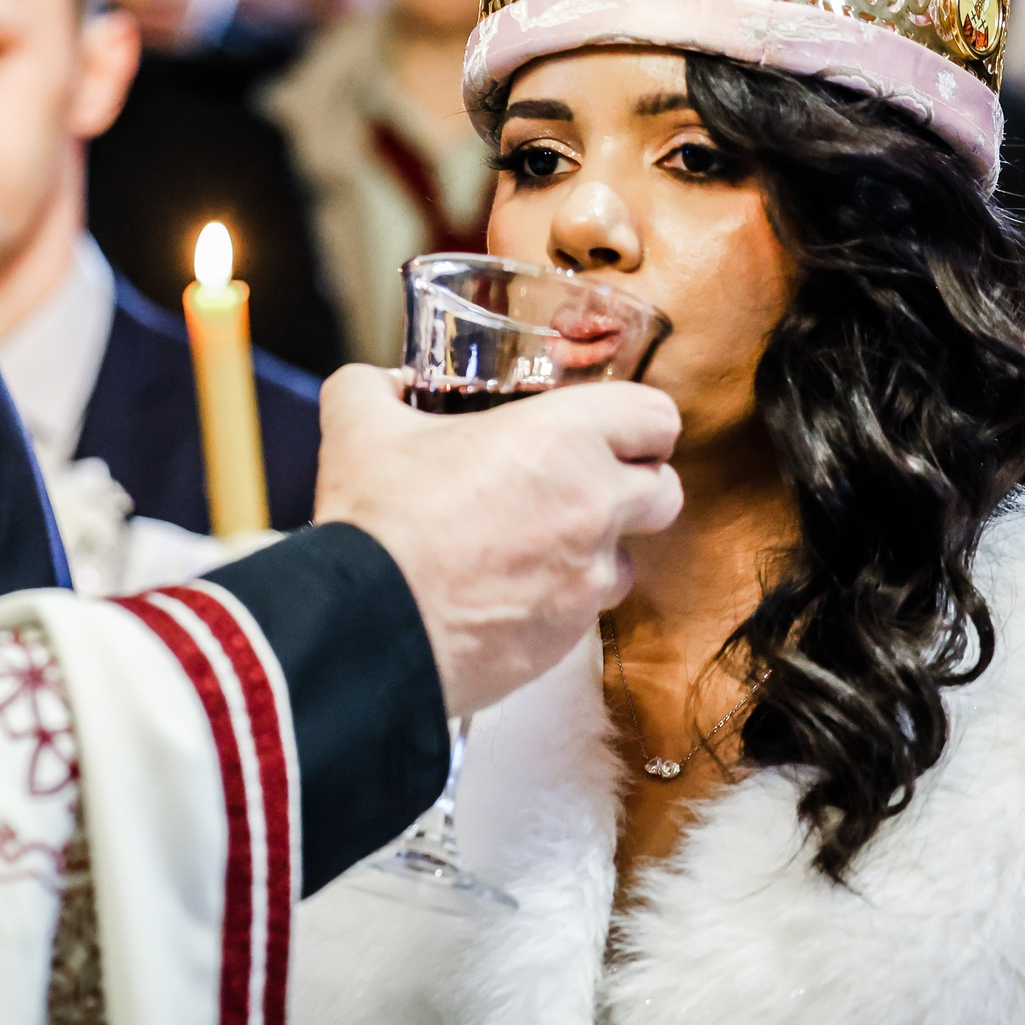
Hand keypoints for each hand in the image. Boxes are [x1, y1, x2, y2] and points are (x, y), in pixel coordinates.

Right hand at [313, 365, 681, 716]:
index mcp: (564, 439)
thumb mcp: (359, 426)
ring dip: (597, 552)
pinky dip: (557, 603)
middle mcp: (595, 507)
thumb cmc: (378, 522)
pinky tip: (506, 596)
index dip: (636, 423)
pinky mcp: (568, 641)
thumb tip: (381, 384)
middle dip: (632, 487)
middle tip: (578, 485)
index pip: (656, 417)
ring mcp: (588, 580)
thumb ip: (372, 387)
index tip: (607, 430)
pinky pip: (584, 614)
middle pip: (664, 491)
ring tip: (535, 547)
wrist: (367, 629)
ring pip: (629, 562)